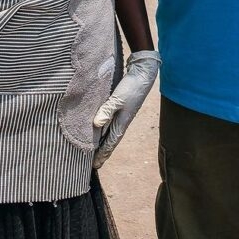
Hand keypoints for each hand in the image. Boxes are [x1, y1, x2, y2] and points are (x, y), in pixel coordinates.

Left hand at [92, 50, 160, 168]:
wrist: (144, 73)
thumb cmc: (132, 86)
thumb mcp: (118, 98)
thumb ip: (107, 110)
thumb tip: (96, 124)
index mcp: (122, 122)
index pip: (111, 142)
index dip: (103, 154)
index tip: (95, 165)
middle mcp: (123, 120)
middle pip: (111, 140)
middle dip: (103, 151)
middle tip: (94, 163)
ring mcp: (123, 113)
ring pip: (111, 131)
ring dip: (103, 140)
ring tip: (96, 148)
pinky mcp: (122, 105)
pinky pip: (111, 121)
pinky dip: (105, 127)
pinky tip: (101, 127)